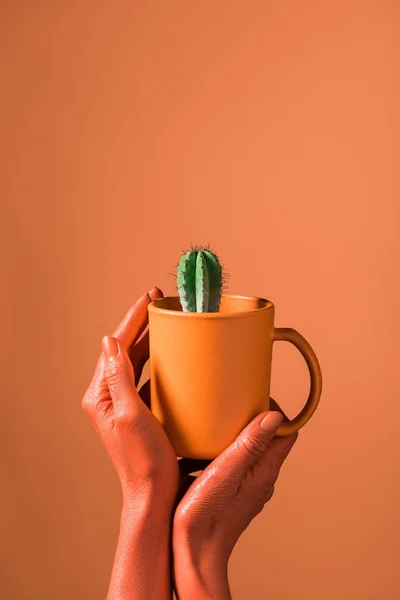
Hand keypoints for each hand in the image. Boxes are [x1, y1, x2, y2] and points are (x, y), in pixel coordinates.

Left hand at [81, 287, 178, 506]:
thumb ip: (119, 377)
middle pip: (126, 349)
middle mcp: (108, 396)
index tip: (149, 298)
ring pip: (137, 361)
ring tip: (168, 320)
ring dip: (151, 340)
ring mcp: (123, 403)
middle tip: (161, 302)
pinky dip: (159, 361)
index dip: (132, 319)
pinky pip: (147, 377)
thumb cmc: (144, 461)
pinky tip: (175, 355)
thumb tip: (109, 341)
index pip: (116, 346)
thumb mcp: (131, 415)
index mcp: (101, 395)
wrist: (154, 496)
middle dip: (142, 324)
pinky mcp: (138, 411)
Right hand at [172, 408, 297, 599]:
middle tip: (234, 403)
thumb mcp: (225, 473)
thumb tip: (275, 416)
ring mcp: (247, 488)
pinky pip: (237, 464)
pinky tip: (206, 449)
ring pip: (252, 451)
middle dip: (256, 417)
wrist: (192, 556)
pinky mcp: (232, 494)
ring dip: (240, 434)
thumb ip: (249, 445)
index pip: (287, 433)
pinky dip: (227, 450)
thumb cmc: (205, 518)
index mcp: (264, 471)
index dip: (276, 410)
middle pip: (270, 439)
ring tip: (218, 422)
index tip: (256, 394)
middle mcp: (261, 479)